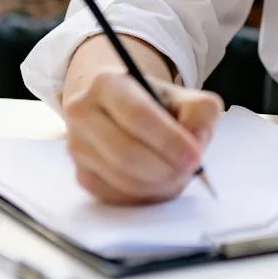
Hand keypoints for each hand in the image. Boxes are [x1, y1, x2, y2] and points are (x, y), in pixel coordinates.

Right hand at [61, 36, 223, 204]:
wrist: (121, 110)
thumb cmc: (157, 104)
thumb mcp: (185, 96)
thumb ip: (200, 113)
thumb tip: (195, 143)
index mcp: (107, 83)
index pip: (136, 115)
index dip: (168, 140)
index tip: (194, 157)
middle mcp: (83, 112)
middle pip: (125, 152)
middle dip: (165, 168)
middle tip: (190, 171)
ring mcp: (77, 146)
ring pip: (121, 178)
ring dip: (158, 185)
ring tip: (178, 174)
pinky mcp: (81, 174)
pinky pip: (116, 195)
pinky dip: (144, 196)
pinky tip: (159, 182)